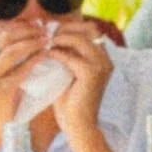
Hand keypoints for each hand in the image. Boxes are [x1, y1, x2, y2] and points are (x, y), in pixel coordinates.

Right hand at [0, 24, 45, 138]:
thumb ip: (5, 66)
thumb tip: (26, 49)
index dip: (17, 27)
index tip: (34, 24)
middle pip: (4, 38)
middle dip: (26, 30)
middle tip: (44, 28)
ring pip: (11, 51)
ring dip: (31, 42)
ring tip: (47, 39)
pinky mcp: (0, 92)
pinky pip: (20, 70)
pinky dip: (34, 60)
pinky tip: (45, 55)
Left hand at [44, 18, 119, 142]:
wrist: (78, 126)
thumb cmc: (71, 102)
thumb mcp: (68, 72)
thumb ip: (65, 54)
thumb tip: (48, 36)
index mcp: (103, 58)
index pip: (91, 29)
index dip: (72, 25)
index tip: (52, 29)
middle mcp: (106, 60)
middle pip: (89, 28)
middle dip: (66, 27)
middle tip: (47, 32)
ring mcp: (101, 66)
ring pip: (80, 39)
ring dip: (60, 38)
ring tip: (45, 43)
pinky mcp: (91, 74)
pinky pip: (71, 56)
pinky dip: (56, 53)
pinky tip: (46, 55)